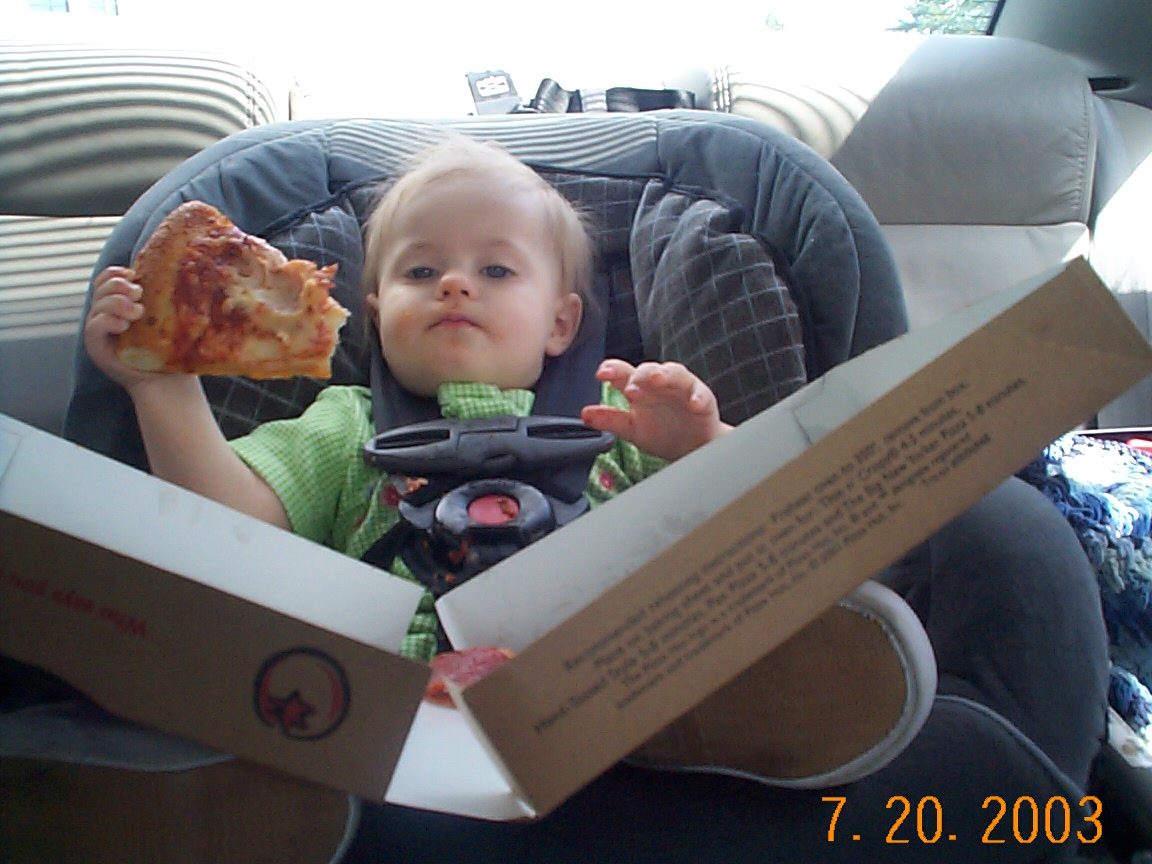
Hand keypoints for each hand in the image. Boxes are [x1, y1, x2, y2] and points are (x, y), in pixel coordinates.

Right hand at [83, 267, 174, 391]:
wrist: (165, 379)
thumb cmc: (167, 348)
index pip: (105, 279)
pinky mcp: (96, 346)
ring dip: (117, 303)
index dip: (115, 273)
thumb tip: (175, 272)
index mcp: (118, 304)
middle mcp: (104, 314)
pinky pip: (94, 325)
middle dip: (119, 286)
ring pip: (98, 304)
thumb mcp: (165, 318)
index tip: (133, 274)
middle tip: (138, 294)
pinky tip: (124, 325)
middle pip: (100, 288)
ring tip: (138, 313)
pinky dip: (108, 320)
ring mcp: (98, 330)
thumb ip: (160, 299)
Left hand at [581, 360, 731, 460]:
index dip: (612, 370)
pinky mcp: (703, 401)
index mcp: (639, 389)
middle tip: (630, 387)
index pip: (623, 373)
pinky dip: (697, 397)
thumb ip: (610, 419)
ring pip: (675, 374)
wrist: (691, 448)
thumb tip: (584, 414)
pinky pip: (701, 395)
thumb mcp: (632, 429)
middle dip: (639, 375)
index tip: (601, 374)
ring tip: (657, 380)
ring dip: (666, 375)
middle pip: (649, 370)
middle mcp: (659, 384)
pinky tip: (692, 404)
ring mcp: (682, 390)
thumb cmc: (661, 432)